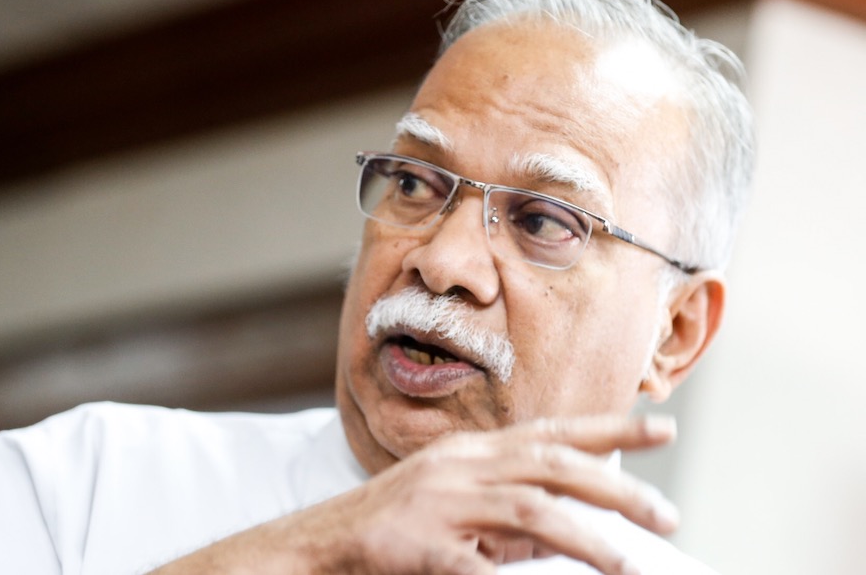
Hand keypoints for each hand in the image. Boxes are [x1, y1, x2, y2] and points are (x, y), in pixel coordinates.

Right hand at [150, 414, 677, 574]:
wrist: (323, 542)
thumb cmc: (395, 524)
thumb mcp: (458, 503)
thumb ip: (511, 507)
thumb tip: (572, 523)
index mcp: (474, 451)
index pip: (552, 432)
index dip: (608, 430)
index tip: (659, 428)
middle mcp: (463, 466)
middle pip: (551, 465)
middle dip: (615, 485)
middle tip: (667, 513)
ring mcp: (442, 503)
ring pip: (528, 510)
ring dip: (585, 536)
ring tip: (628, 563)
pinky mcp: (423, 546)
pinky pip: (479, 565)